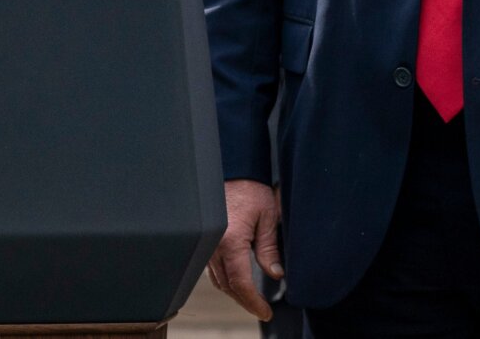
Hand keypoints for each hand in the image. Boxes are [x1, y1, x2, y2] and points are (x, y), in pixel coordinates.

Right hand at [206, 178, 283, 320]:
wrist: (231, 168)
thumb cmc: (250, 188)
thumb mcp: (268, 218)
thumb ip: (269, 249)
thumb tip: (275, 274)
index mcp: (231, 240)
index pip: (240, 282)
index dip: (253, 302)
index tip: (265, 312)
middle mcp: (213, 244)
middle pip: (227, 285)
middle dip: (244, 301)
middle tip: (261, 309)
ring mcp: (206, 242)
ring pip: (217, 279)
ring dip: (233, 292)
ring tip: (251, 298)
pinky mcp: (204, 238)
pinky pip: (211, 267)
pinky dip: (224, 279)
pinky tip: (236, 280)